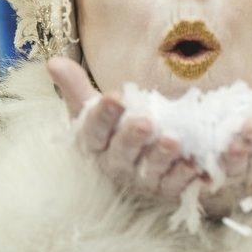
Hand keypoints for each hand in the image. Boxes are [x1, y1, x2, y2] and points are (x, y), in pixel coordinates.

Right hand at [47, 57, 200, 201]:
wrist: (140, 171)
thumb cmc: (114, 134)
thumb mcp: (95, 112)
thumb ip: (77, 88)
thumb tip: (52, 62)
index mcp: (97, 145)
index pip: (93, 131)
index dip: (103, 116)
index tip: (114, 96)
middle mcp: (118, 165)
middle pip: (123, 152)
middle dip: (133, 137)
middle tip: (144, 122)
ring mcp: (144, 180)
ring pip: (153, 169)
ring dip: (163, 156)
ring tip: (174, 140)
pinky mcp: (171, 190)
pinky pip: (182, 184)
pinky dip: (191, 173)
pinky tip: (199, 161)